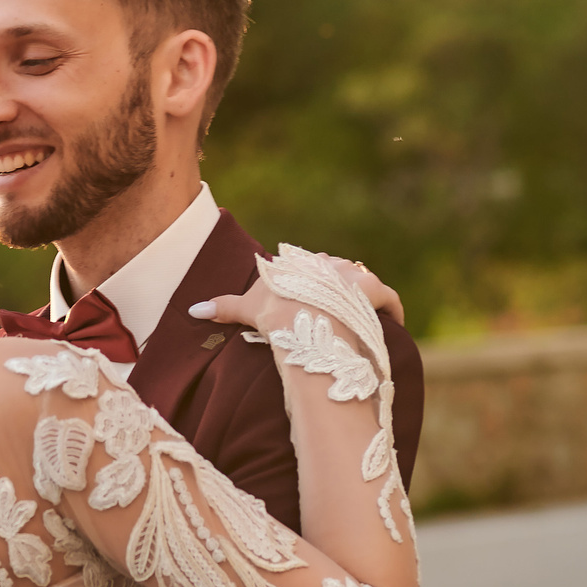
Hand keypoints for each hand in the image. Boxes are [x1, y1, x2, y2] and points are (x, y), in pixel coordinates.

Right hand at [191, 256, 401, 329]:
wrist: (303, 317)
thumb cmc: (273, 312)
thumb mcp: (246, 308)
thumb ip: (223, 307)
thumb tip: (194, 310)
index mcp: (299, 264)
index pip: (308, 268)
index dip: (309, 284)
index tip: (309, 300)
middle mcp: (327, 263)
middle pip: (335, 272)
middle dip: (335, 288)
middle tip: (334, 312)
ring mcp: (352, 276)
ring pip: (361, 281)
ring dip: (363, 297)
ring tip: (362, 318)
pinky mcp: (373, 291)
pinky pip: (388, 299)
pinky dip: (392, 311)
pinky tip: (393, 323)